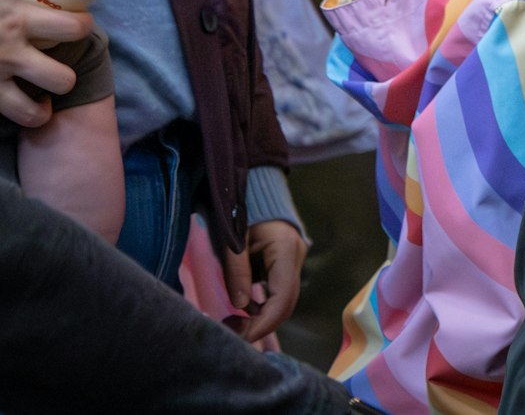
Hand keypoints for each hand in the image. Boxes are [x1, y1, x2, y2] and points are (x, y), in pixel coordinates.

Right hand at [0, 0, 92, 125]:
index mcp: (18, 21)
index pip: (72, 28)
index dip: (83, 27)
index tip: (79, 26)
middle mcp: (10, 55)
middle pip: (60, 80)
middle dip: (64, 80)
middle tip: (58, 74)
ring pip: (28, 113)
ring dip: (35, 111)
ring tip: (38, 104)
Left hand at [222, 219, 306, 343]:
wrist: (252, 188)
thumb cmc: (239, 210)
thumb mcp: (232, 240)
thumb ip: (237, 272)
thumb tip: (240, 307)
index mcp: (285, 250)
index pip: (282, 299)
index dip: (263, 324)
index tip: (238, 335)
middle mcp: (295, 258)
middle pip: (285, 304)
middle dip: (259, 325)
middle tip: (230, 331)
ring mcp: (292, 261)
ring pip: (282, 300)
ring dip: (259, 317)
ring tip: (231, 321)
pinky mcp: (284, 265)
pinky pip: (277, 292)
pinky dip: (260, 305)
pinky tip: (242, 306)